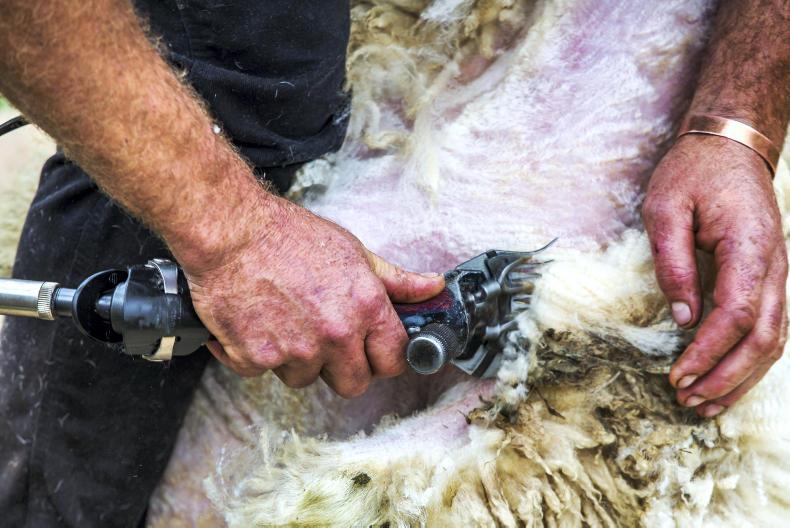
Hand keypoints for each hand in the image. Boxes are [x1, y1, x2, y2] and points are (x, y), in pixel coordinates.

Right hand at [183, 197, 444, 397]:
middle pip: (353, 384)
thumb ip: (395, 281)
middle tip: (324, 339)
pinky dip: (255, 354)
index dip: (385, 358)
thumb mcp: (353, 252)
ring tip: (284, 321)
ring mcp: (295, 350)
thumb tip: (433, 288)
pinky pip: (262, 373)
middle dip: (342, 367)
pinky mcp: (256, 358)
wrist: (230, 231)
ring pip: (305, 379)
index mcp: (365, 308)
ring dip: (296, 360)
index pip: (394, 360)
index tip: (374, 352)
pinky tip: (254, 324)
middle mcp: (335, 334)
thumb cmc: (288, 236)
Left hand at [642, 134, 787, 417]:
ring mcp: (778, 273)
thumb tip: (683, 319)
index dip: (707, 351)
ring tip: (705, 406)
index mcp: (749, 244)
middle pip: (764, 337)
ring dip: (741, 377)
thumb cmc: (692, 172)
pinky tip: (727, 380)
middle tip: (687, 401)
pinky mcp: (770, 278)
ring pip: (775, 340)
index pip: (736, 313)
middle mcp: (774, 264)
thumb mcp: (664, 208)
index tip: (676, 376)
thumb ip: (673, 263)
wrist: (731, 145)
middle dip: (726, 376)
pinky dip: (750, 360)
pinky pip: (770, 327)